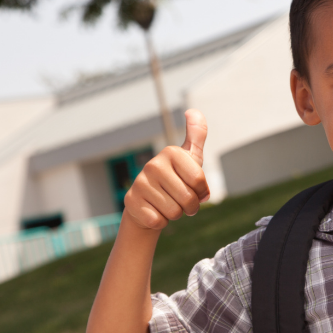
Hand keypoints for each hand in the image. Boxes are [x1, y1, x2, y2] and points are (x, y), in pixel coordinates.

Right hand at [123, 109, 209, 229]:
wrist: (148, 203)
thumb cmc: (175, 179)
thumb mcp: (189, 158)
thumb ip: (196, 135)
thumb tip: (193, 111)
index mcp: (171, 152)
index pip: (200, 181)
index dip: (202, 193)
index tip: (197, 191)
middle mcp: (153, 164)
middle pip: (188, 199)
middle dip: (190, 207)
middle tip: (183, 202)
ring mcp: (139, 182)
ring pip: (174, 212)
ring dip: (176, 214)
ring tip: (168, 204)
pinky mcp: (130, 201)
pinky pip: (158, 221)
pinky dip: (161, 222)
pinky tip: (154, 211)